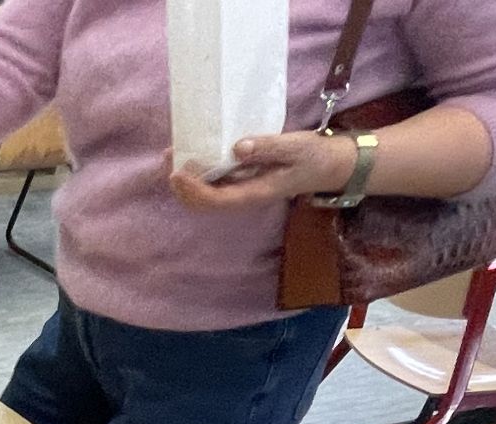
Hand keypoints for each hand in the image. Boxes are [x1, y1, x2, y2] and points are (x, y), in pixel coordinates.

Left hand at [166, 133, 358, 211]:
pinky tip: (190, 152)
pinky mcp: (241, 181)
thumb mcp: (295, 147)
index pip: (216, 200)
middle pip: (203, 203)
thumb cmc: (313, 156)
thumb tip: (238, 148)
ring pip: (205, 195)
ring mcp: (241, 191)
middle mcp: (243, 197)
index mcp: (254, 194)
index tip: (176, 172)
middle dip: (181, 186)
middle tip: (168, 157)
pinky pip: (213, 182)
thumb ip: (268, 147)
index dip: (192, 190)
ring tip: (171, 154)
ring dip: (185, 179)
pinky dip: (197, 171)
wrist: (328, 165)